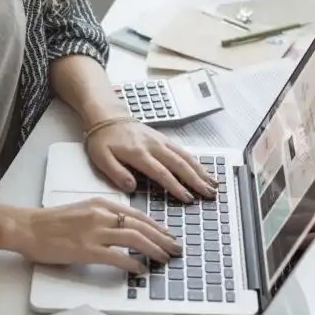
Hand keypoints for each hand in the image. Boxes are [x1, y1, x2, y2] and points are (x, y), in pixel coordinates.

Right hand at [19, 198, 181, 273]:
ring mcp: (94, 232)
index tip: (168, 234)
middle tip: (175, 248)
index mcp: (100, 204)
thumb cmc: (50, 222)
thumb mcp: (82, 210)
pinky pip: (118, 256)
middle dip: (162, 238)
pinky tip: (141, 269)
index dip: (156, 226)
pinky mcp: (87, 250)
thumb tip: (122, 228)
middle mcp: (101, 215)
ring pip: (134, 239)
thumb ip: (102, 216)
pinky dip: (133, 262)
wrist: (28, 227)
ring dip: (154, 249)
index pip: (137, 214)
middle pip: (141, 226)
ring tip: (165, 258)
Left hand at [86, 118, 216, 201]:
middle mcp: (153, 146)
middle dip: (196, 180)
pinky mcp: (163, 139)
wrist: (107, 116)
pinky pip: (182, 150)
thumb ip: (116, 173)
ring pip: (185, 156)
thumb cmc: (103, 139)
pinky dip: (195, 161)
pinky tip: (202, 170)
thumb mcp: (101, 158)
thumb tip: (131, 187)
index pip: (161, 173)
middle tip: (209, 193)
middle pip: (179, 164)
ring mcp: (160, 141)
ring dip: (200, 170)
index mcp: (138, 154)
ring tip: (212, 183)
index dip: (175, 187)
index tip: (187, 198)